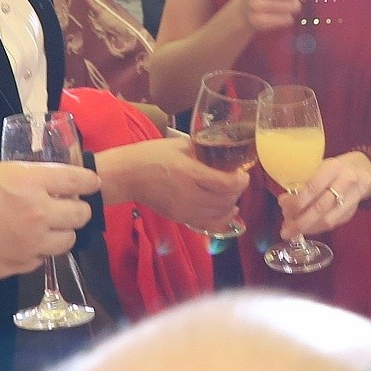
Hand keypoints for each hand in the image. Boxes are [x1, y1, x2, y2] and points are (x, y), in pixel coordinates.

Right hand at [0, 154, 97, 285]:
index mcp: (27, 181)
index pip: (75, 179)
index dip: (88, 181)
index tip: (92, 183)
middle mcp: (37, 212)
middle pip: (80, 214)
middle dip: (77, 209)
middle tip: (67, 207)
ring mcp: (31, 243)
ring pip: (67, 242)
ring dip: (62, 233)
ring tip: (49, 229)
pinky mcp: (19, 266)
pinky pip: (41, 259)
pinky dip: (39, 252)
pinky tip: (25, 246)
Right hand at [95, 136, 252, 232]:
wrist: (127, 176)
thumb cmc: (151, 156)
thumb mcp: (180, 145)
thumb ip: (203, 150)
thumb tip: (224, 154)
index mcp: (190, 173)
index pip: (226, 184)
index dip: (241, 180)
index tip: (243, 173)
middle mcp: (189, 195)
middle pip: (226, 200)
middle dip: (237, 191)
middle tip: (236, 180)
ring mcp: (184, 210)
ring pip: (220, 214)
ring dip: (230, 204)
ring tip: (231, 193)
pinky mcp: (180, 218)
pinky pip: (209, 225)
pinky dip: (222, 219)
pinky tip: (227, 212)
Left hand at [279, 152, 370, 237]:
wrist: (363, 170)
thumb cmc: (334, 168)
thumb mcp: (320, 166)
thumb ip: (305, 182)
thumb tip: (284, 202)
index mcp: (333, 168)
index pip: (313, 187)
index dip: (296, 200)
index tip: (282, 204)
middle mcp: (345, 183)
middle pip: (321, 208)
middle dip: (300, 221)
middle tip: (285, 230)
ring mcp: (352, 199)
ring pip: (328, 220)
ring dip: (307, 228)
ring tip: (291, 231)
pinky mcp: (352, 212)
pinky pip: (332, 224)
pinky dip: (316, 229)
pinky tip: (305, 229)